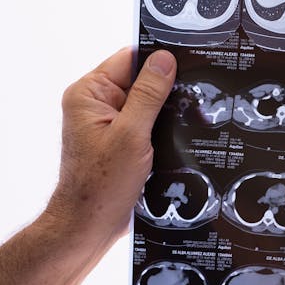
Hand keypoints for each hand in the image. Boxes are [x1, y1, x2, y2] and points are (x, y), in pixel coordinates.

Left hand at [46, 47, 176, 249]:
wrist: (88, 226)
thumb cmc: (101, 184)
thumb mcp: (131, 134)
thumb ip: (148, 94)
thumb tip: (165, 60)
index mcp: (88, 93)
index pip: (128, 59)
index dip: (158, 59)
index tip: (188, 58)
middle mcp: (94, 104)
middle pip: (138, 80)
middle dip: (166, 88)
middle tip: (196, 91)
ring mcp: (106, 124)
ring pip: (145, 104)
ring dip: (165, 112)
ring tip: (190, 117)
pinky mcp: (118, 143)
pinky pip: (144, 124)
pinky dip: (161, 129)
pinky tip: (180, 135)